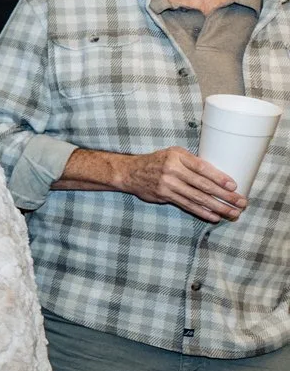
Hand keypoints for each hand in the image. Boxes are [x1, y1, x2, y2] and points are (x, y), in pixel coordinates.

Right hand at [117, 147, 245, 223]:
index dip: (219, 178)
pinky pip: (187, 205)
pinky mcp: (165, 196)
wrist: (130, 172)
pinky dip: (202, 212)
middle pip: (203, 185)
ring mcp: (168, 185)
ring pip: (197, 198)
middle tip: (241, 202)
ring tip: (232, 213)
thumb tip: (216, 175)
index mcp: (177, 157)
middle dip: (224, 196)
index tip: (233, 186)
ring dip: (217, 207)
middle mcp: (172, 171)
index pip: (202, 168)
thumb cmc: (157, 161)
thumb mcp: (173, 153)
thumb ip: (191, 162)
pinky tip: (214, 217)